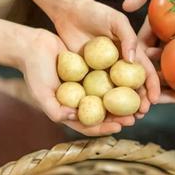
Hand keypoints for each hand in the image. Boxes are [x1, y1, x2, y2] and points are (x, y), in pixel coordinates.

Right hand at [20, 29, 137, 135]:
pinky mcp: (94, 71)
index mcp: (71, 110)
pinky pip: (109, 78)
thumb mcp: (41, 93)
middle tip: (136, 117)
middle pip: (105, 113)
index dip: (104, 128)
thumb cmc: (35, 72)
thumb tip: (74, 117)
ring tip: (139, 102)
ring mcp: (89, 86)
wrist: (34, 46)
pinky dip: (120, 81)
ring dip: (125, 101)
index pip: (90, 125)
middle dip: (120, 117)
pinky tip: (134, 81)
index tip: (118, 127)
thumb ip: (54, 110)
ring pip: (110, 96)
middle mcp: (83, 100)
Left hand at [52, 0, 159, 110]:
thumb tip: (132, 61)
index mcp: (131, 52)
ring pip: (117, 93)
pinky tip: (104, 114)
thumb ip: (128, 37)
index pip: (145, 71)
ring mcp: (104, 71)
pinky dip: (102, 103)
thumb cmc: (96, 12)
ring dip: (122, 108)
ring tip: (126, 119)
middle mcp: (120, 65)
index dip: (152, 85)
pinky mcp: (88, 75)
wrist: (69, 12)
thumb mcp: (116, 20)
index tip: (154, 99)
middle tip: (141, 114)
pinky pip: (96, 91)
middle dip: (140, 102)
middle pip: (133, 87)